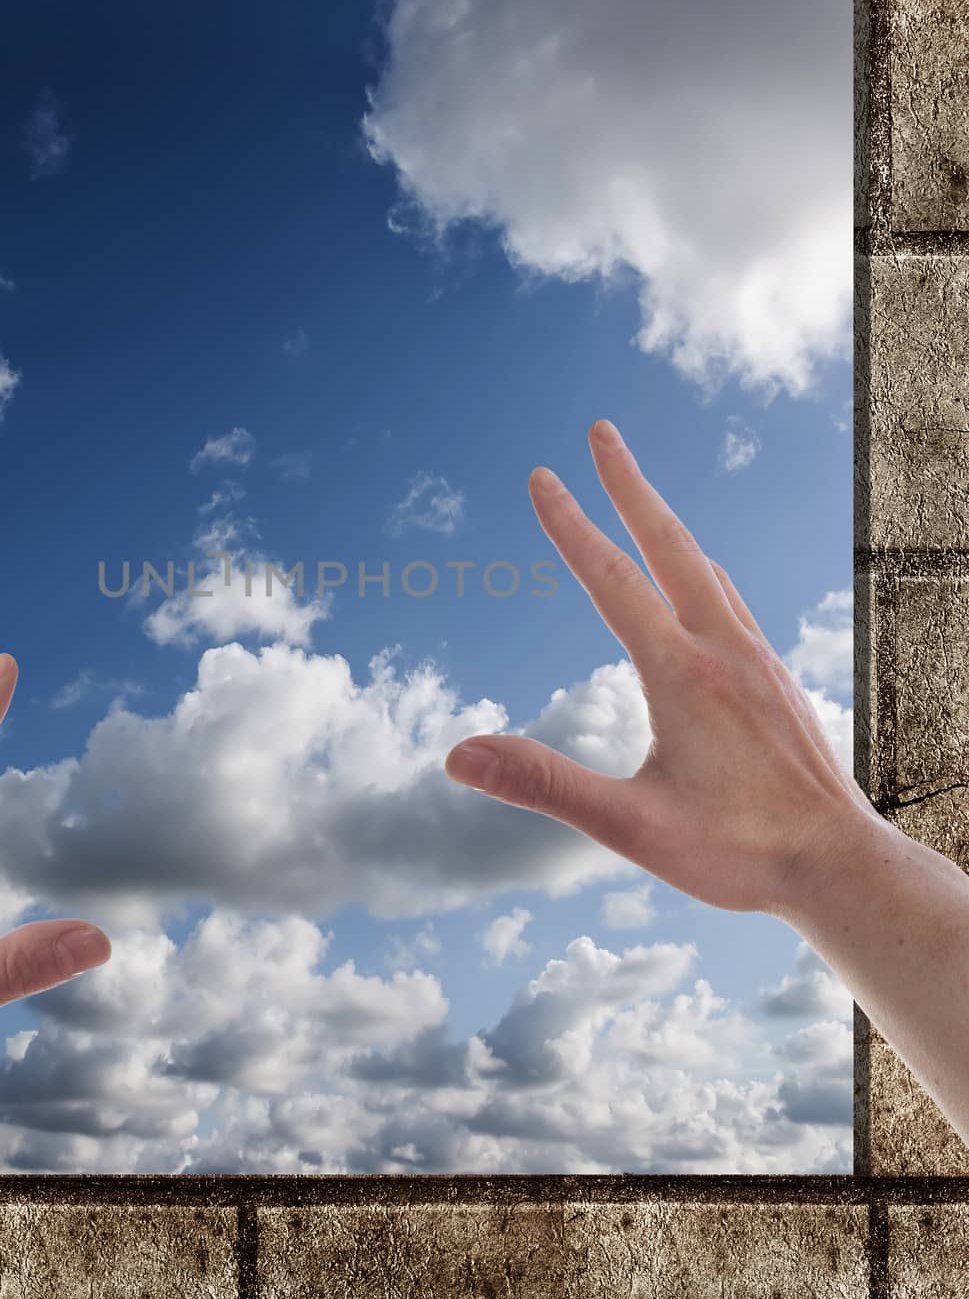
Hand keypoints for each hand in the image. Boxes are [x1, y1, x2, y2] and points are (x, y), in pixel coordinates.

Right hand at [445, 419, 874, 919]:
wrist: (841, 867)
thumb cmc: (736, 853)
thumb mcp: (628, 827)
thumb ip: (543, 783)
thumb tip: (458, 754)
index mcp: (682, 673)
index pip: (612, 581)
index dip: (570, 527)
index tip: (541, 477)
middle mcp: (724, 650)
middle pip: (669, 544)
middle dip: (629, 484)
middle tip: (601, 431)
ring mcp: (757, 660)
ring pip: (706, 568)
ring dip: (664, 522)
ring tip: (639, 498)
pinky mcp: (778, 679)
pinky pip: (734, 600)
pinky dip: (701, 568)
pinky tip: (700, 584)